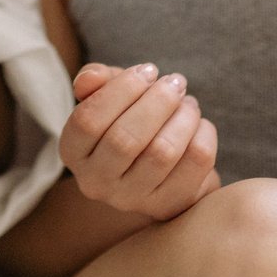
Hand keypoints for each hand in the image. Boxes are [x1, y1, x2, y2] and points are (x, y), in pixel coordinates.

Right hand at [59, 62, 220, 219]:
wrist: (159, 167)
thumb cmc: (128, 120)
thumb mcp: (107, 94)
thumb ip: (95, 79)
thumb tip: (90, 79)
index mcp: (73, 152)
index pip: (88, 121)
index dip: (121, 89)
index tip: (148, 70)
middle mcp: (95, 181)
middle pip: (125, 139)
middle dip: (157, 101)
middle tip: (175, 82)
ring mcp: (131, 199)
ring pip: (162, 152)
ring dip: (183, 116)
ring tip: (188, 102)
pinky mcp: (168, 206)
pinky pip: (194, 162)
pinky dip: (203, 134)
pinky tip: (199, 124)